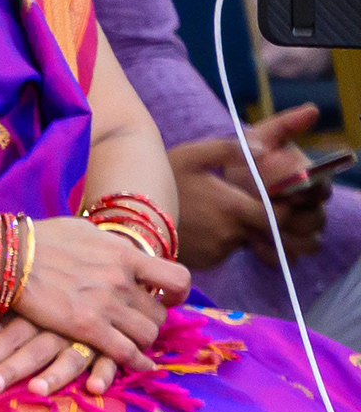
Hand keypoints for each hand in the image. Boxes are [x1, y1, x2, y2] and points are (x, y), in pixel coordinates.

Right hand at [0, 214, 180, 391]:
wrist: (10, 255)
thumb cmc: (40, 239)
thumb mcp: (86, 232)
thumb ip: (107, 246)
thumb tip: (114, 249)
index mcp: (126, 255)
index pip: (176, 278)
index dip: (177, 293)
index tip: (167, 299)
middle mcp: (123, 281)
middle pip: (159, 312)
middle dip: (152, 321)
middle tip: (139, 325)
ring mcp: (107, 305)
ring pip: (147, 333)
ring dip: (142, 341)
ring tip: (132, 344)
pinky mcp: (87, 328)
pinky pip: (124, 352)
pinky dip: (136, 362)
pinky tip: (139, 366)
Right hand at [169, 112, 316, 272]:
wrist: (127, 215)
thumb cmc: (162, 180)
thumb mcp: (194, 155)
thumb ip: (231, 149)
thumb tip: (264, 149)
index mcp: (232, 208)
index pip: (277, 216)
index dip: (284, 208)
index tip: (279, 197)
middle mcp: (228, 234)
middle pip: (264, 230)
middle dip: (265, 218)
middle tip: (249, 201)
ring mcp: (216, 251)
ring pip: (245, 240)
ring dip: (243, 228)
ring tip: (220, 211)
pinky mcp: (204, 261)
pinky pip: (226, 250)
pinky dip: (223, 239)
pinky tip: (206, 225)